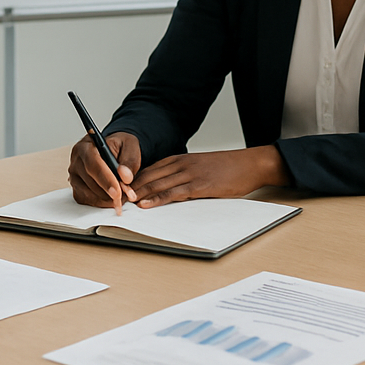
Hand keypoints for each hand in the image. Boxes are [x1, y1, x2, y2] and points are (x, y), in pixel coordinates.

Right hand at [68, 131, 140, 211]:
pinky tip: (112, 197)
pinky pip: (88, 201)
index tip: (117, 192)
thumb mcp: (130, 145)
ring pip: (89, 194)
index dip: (105, 180)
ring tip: (122, 195)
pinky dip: (101, 202)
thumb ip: (130, 160)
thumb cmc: (119, 147)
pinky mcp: (76, 189)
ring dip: (107, 199)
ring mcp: (74, 177)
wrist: (112, 151)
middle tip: (126, 196)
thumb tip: (126, 177)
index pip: (93, 165)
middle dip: (109, 193)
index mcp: (86, 147)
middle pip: (90, 182)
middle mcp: (76, 162)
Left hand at [130, 147, 290, 207]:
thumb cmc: (228, 168)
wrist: (250, 164)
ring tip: (123, 203)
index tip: (119, 189)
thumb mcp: (201, 168)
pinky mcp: (199, 185)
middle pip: (149, 176)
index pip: (149, 169)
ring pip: (157, 184)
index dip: (133, 180)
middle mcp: (182, 164)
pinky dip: (158, 199)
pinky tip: (146, 205)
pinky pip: (174, 193)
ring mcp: (190, 174)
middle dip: (130, 188)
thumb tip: (168, 189)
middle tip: (114, 198)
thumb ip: (184, 175)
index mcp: (181, 159)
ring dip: (139, 194)